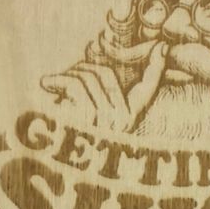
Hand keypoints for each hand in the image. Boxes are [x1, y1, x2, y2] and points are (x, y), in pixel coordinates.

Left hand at [40, 41, 167, 131]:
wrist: (48, 162)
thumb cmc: (69, 134)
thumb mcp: (91, 114)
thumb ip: (102, 92)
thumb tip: (113, 65)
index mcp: (129, 119)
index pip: (147, 89)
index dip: (156, 67)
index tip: (163, 46)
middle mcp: (121, 122)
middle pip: (107, 74)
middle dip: (83, 66)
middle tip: (68, 73)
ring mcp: (104, 123)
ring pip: (89, 77)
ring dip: (68, 74)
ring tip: (53, 82)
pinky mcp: (83, 121)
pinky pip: (74, 86)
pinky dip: (57, 80)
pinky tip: (46, 84)